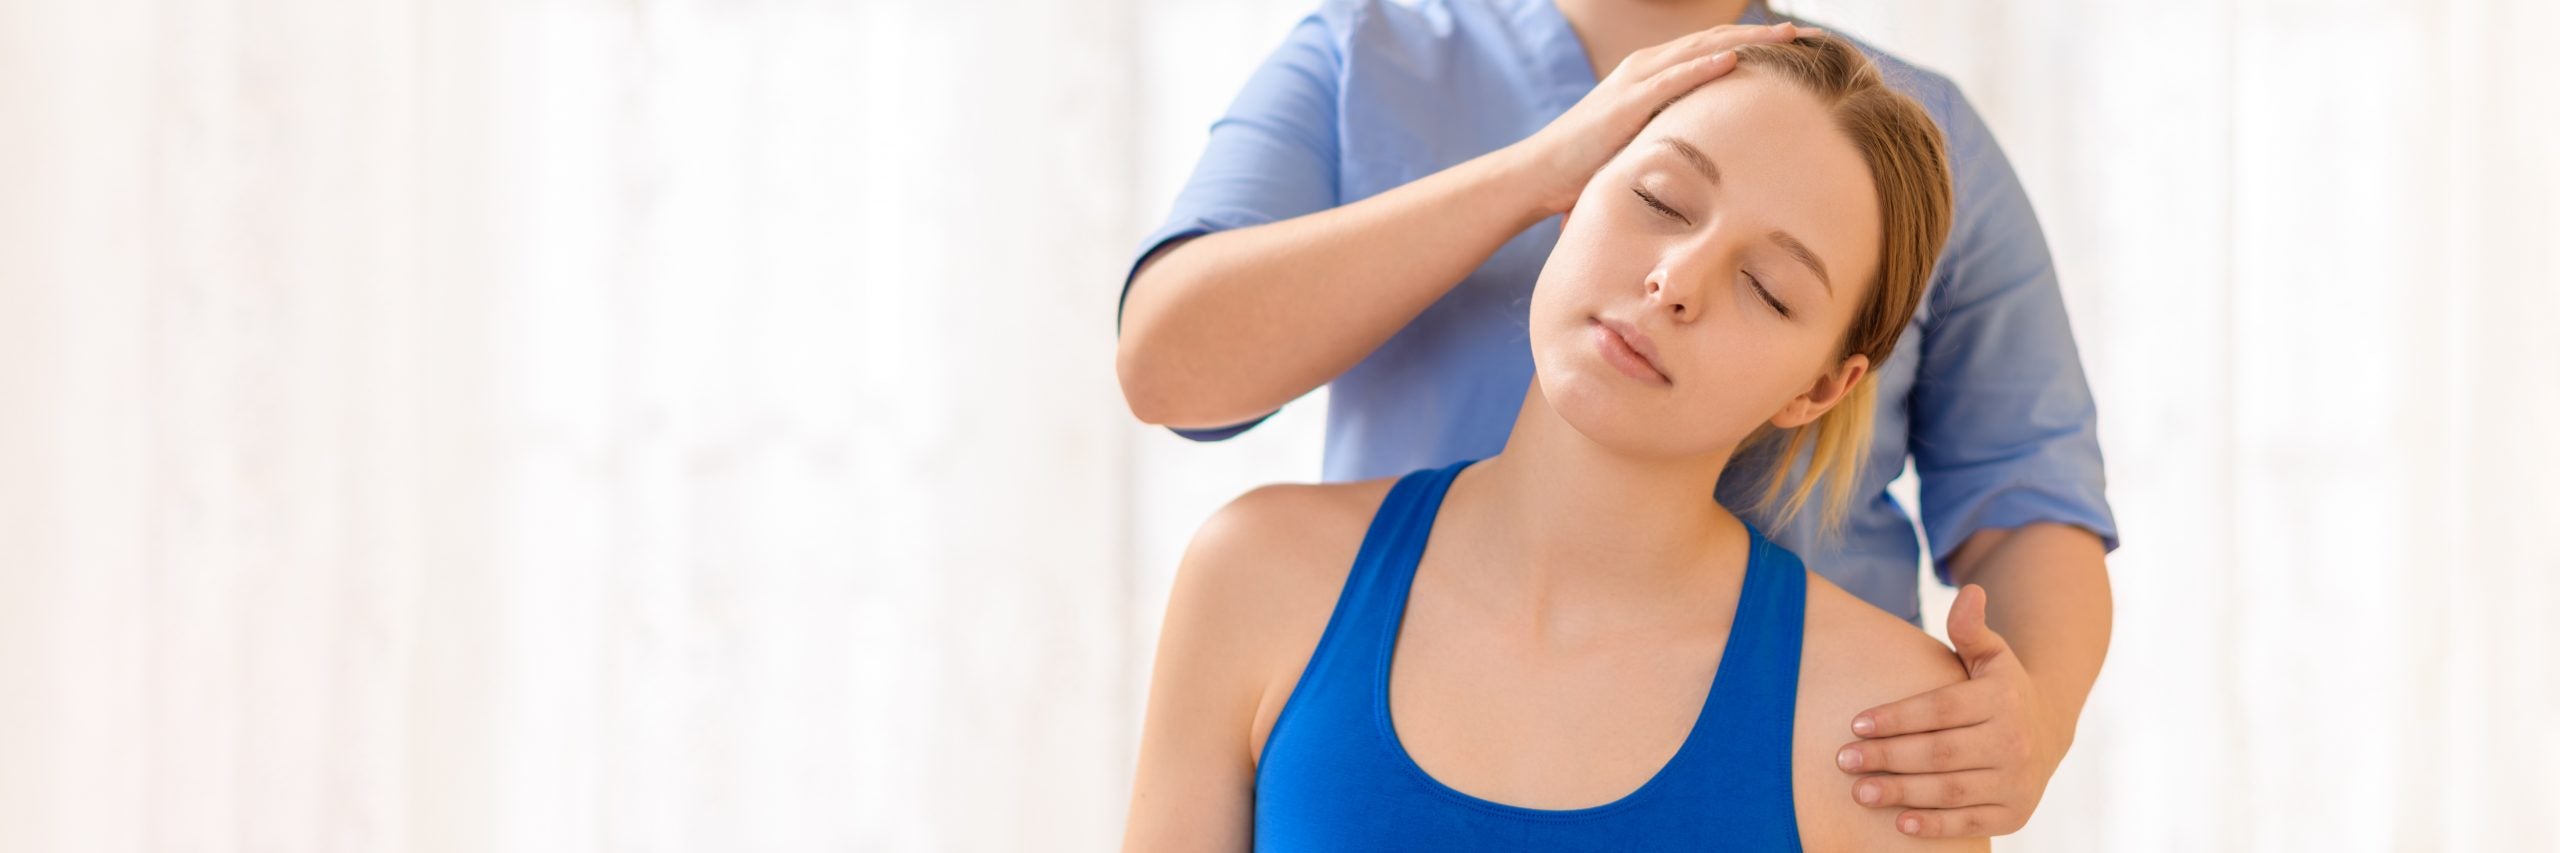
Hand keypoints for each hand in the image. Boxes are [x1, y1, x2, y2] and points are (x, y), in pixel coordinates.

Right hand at [1502, 21, 1811, 215]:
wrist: (1540, 173)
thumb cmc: (1590, 165)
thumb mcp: (1645, 144)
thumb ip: (1676, 137)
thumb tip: (1715, 156)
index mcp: (1655, 74)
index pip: (1717, 50)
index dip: (1761, 45)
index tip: (1803, 49)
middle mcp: (1647, 67)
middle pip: (1718, 40)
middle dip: (1766, 36)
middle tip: (1813, 35)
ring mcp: (1636, 80)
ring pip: (1701, 50)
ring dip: (1747, 41)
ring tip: (1789, 36)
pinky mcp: (1626, 102)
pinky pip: (1672, 78)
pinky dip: (1704, 66)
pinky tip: (1735, 59)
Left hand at [1834, 584, 2067, 837]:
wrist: (2047, 731)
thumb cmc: (1999, 688)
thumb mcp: (1991, 654)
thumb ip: (1971, 628)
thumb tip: (1968, 590)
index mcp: (2002, 700)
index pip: (1940, 710)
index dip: (1897, 718)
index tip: (1856, 723)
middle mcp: (2014, 742)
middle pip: (1939, 753)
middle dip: (1887, 757)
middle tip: (1844, 759)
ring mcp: (2016, 782)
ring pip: (1949, 790)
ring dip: (1901, 793)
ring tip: (1859, 791)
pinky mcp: (2014, 815)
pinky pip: (1969, 823)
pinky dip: (1935, 826)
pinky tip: (1899, 823)